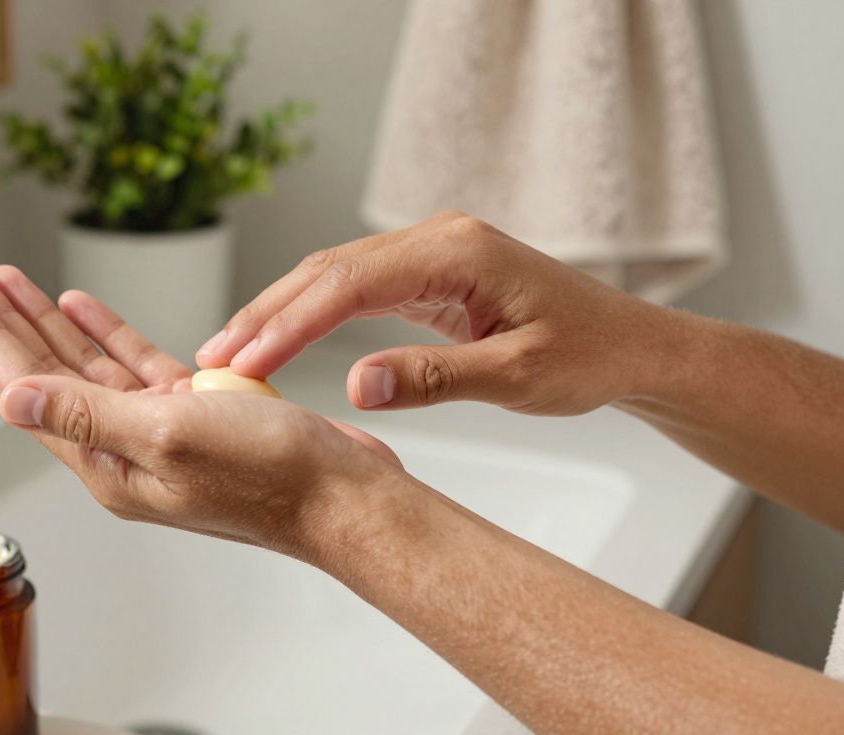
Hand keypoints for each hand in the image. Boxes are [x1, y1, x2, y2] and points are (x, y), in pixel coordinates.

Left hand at [0, 264, 403, 556]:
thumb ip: (86, 415)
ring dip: (48, 322)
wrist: (344, 497)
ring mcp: (158, 431)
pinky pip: (134, 367)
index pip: (25, 389)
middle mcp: (123, 449)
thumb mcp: (169, 437)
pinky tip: (82, 307)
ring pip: (85, 366)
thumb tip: (10, 400)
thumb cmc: (273, 478)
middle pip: (44, 374)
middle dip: (4, 322)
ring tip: (11, 282)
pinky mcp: (195, 414)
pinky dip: (107, 333)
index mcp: (105, 463)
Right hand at [196, 211, 678, 415]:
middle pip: (328, 271)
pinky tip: (280, 340)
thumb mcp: (518, 376)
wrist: (631, 345)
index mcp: (457, 251)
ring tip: (229, 352)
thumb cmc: (588, 356)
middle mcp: (437, 239)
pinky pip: (354, 289)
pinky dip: (310, 315)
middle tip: (211, 359)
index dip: (290, 324)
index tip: (244, 362)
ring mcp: (430, 253)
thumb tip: (356, 386)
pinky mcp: (428, 274)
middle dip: (266, 313)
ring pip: (333, 276)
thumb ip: (436, 378)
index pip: (349, 283)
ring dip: (280, 313)